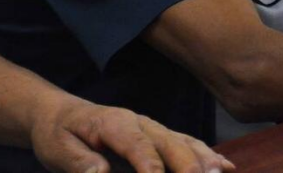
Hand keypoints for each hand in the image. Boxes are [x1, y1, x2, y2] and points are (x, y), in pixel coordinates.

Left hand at [30, 96, 233, 172]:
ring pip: (184, 143)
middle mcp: (141, 123)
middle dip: (188, 163)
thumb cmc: (59, 133)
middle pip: (170, 143)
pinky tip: (224, 166)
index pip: (137, 145)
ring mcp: (153, 129)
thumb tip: (99, 172)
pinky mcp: (159, 138)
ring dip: (203, 159)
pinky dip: (206, 154)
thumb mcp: (57, 148)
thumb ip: (78, 162)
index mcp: (114, 124)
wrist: (61, 114)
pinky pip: (186, 144)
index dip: (150, 165)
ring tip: (220, 172)